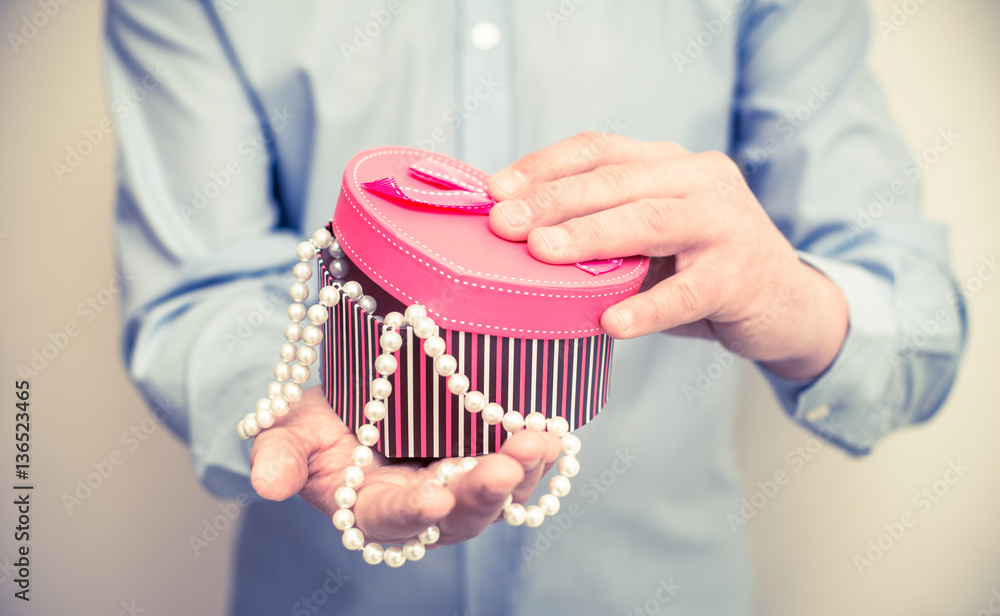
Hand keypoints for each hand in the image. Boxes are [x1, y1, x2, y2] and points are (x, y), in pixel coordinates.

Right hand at [250, 387, 561, 544]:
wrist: (360, 399)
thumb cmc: (320, 424)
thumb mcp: (290, 432)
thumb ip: (281, 457)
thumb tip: (264, 485)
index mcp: (373, 509)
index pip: (394, 520)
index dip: (413, 513)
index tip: (432, 500)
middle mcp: (426, 507)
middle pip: (461, 516)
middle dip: (485, 493)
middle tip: (506, 466)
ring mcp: (462, 486)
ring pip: (501, 496)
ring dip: (524, 472)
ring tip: (540, 440)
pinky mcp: (489, 459)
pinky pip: (523, 468)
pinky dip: (540, 453)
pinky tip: (554, 430)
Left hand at [487, 133, 847, 379]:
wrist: (786, 303)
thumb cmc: (699, 270)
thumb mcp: (650, 238)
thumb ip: (602, 229)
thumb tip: (518, 239)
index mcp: (670, 163)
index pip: (599, 149)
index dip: (544, 165)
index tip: (495, 189)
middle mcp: (700, 179)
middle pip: (617, 180)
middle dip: (553, 201)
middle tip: (504, 224)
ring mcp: (725, 224)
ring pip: (650, 221)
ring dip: (591, 236)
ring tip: (543, 253)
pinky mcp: (742, 276)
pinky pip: (687, 292)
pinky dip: (647, 307)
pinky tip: (611, 323)